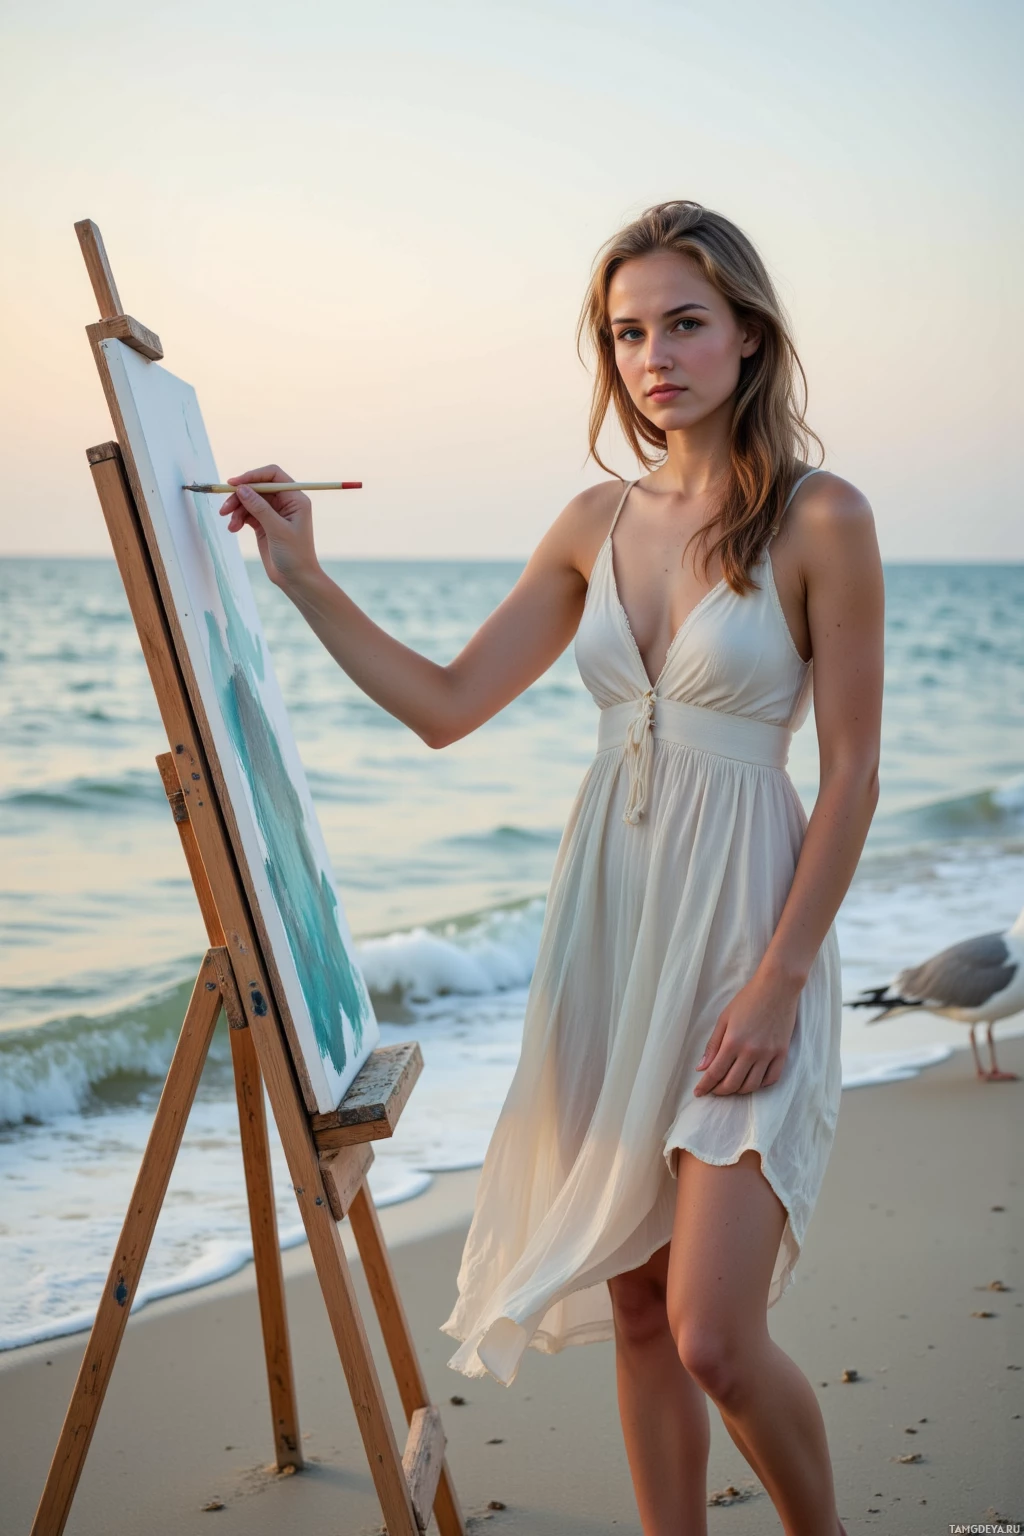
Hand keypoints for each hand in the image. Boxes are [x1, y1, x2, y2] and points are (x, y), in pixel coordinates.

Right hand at [217, 464, 318, 588]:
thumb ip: (260, 508)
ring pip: (249, 500)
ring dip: (236, 509)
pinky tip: (234, 529)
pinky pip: (247, 513)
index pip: (273, 475)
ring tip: (230, 525)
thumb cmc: (295, 555)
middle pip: (257, 487)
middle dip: (240, 496)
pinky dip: (238, 519)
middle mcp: (285, 502)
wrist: (296, 580)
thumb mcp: (277, 530)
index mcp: (295, 499)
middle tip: (225, 509)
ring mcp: (273, 513)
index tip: (235, 484)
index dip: (253, 476)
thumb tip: (242, 488)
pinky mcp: (264, 524)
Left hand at [692, 966, 799, 1096]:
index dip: (705, 1086)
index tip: (698, 1093)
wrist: (777, 987)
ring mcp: (768, 1054)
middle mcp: (751, 1052)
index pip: (715, 1073)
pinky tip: (752, 1080)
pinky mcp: (782, 1054)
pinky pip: (771, 1079)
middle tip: (714, 1089)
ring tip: (731, 1086)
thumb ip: (713, 1045)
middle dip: (719, 1091)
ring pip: (751, 1086)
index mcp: (733, 1042)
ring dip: (738, 1090)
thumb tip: (701, 1067)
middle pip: (732, 1084)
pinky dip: (760, 1085)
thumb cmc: (748, 999)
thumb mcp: (724, 1019)